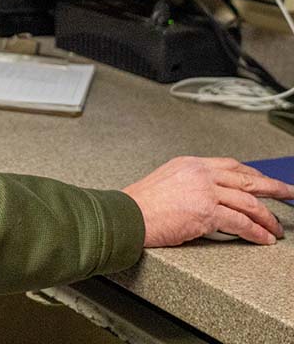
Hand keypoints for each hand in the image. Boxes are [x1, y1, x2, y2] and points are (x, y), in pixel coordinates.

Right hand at [122, 156, 293, 245]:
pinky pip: (241, 223)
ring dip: (267, 217)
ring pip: (248, 202)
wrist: (126, 216)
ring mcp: (204, 192)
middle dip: (273, 188)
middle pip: (247, 178)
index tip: (264, 181)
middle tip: (289, 193)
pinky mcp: (206, 212)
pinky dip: (256, 232)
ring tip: (276, 228)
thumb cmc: (139, 205)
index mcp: (190, 164)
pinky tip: (263, 238)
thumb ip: (189, 184)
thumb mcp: (165, 182)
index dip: (253, 174)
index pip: (231, 165)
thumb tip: (209, 198)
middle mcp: (200, 174)